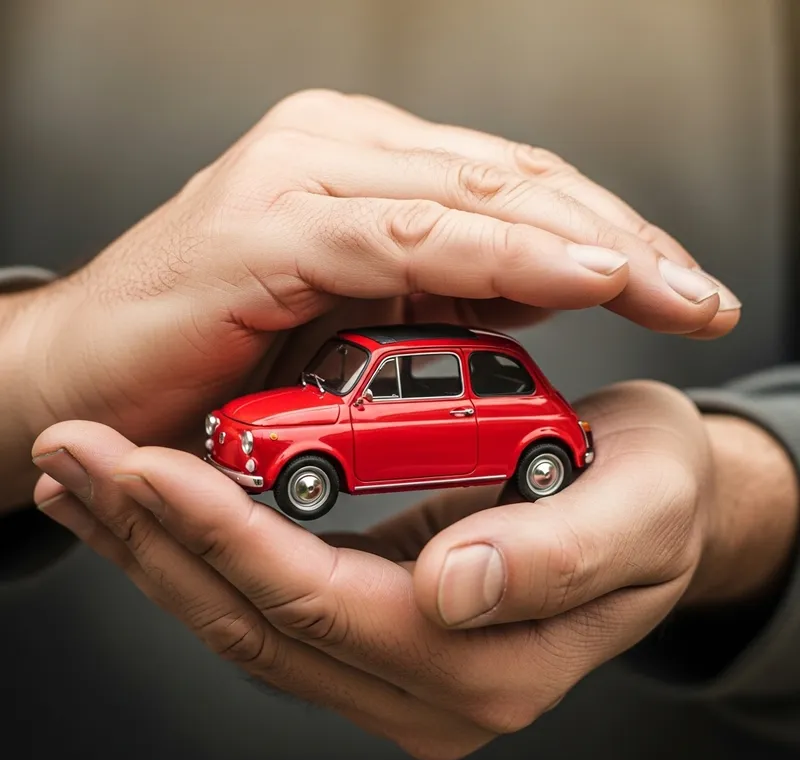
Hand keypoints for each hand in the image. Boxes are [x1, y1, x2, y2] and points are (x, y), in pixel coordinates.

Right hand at [4, 90, 737, 510]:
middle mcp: (339, 150)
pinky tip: (582, 277)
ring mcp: (305, 177)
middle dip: (624, 239)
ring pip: (479, 200)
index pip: (514, 188)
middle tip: (701, 295)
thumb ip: (435, 287)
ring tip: (670, 290)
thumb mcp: (353, 316)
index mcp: (362, 165)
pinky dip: (502, 256)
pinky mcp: (272, 226)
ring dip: (587, 245)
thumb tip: (533, 288)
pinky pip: (410, 237)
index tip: (681, 288)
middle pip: (517, 183)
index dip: (609, 234)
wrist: (87, 381)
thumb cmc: (214, 356)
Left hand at [32, 381, 795, 759]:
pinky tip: (146, 504)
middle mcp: (426, 682)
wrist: (658, 495)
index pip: (321, 605)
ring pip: (241, 618)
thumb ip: (560, 559)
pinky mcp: (375, 626)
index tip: (144, 465)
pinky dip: (194, 548)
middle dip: (155, 538)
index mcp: (488, 658)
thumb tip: (458, 588)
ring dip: (154, 546)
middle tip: (77, 458)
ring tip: (83, 477)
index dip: (227, 537)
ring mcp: (394, 664)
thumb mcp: (641, 510)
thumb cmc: (656, 490)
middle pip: (256, 622)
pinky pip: (261, 600)